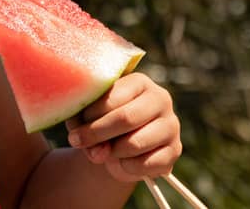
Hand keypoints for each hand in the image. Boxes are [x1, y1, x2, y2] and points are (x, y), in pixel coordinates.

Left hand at [64, 73, 180, 181]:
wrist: (119, 146)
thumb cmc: (101, 122)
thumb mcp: (88, 117)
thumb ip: (85, 126)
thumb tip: (98, 151)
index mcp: (139, 82)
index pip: (112, 97)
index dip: (89, 115)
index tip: (74, 127)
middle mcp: (160, 99)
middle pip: (126, 118)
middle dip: (97, 134)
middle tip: (78, 142)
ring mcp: (171, 125)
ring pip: (135, 143)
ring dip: (112, 152)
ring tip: (106, 151)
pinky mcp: (174, 150)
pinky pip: (146, 164)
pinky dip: (128, 167)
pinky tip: (124, 161)